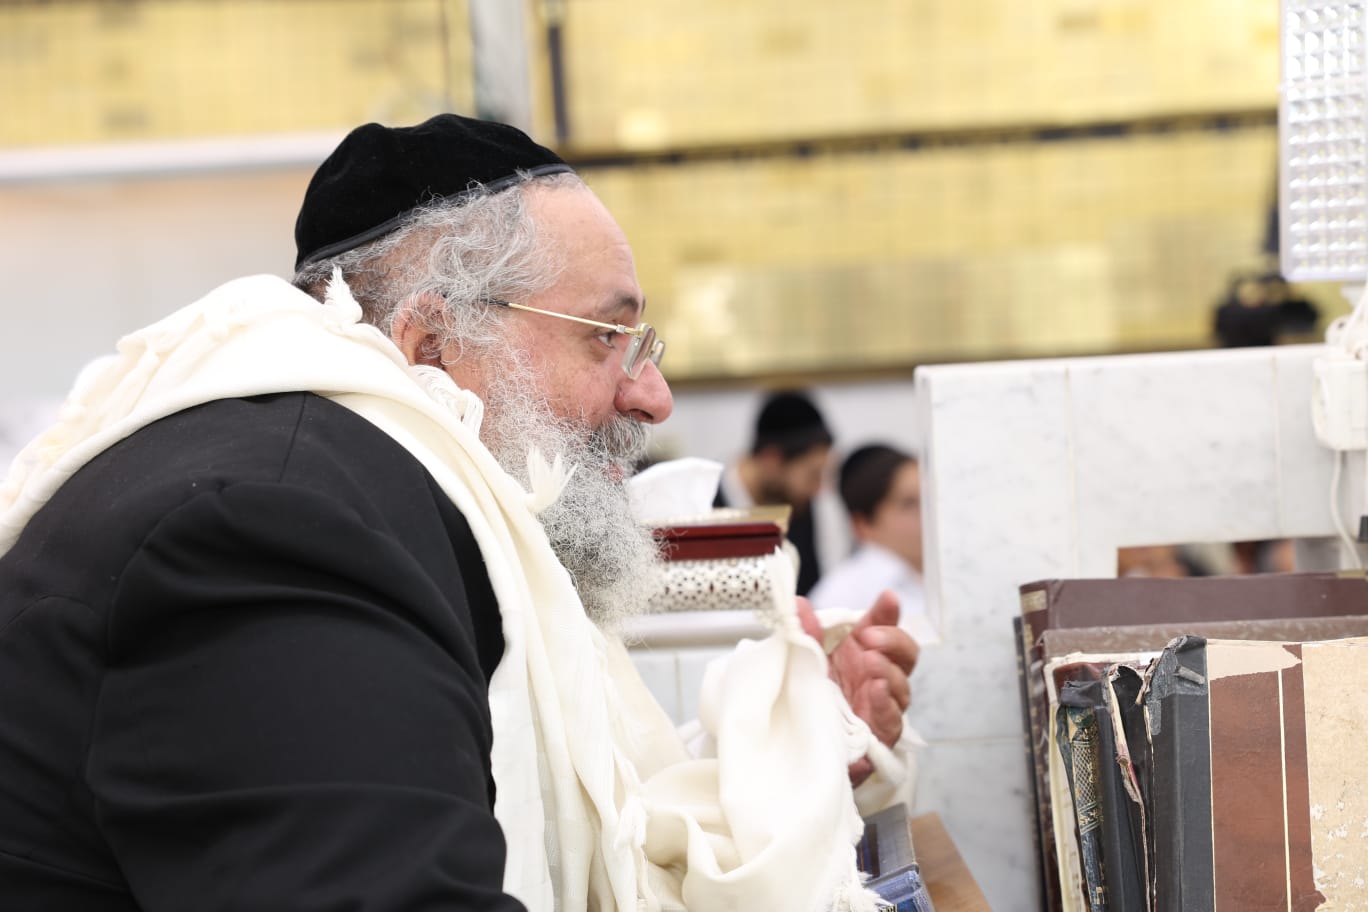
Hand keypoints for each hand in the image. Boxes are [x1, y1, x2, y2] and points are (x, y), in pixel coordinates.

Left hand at [798, 591, 918, 784]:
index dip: (888, 613)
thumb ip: (806, 632)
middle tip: (870, 636)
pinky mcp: (879, 734)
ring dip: (888, 671)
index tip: (887, 599)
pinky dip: (886, 704)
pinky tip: (876, 691)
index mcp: (863, 650)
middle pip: (905, 653)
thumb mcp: (806, 659)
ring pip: (902, 686)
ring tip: (869, 661)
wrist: (799, 738)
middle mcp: (878, 675)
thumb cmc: (811, 693)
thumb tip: (798, 605)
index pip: (885, 626)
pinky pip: (893, 720)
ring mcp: (882, 704)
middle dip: (893, 640)